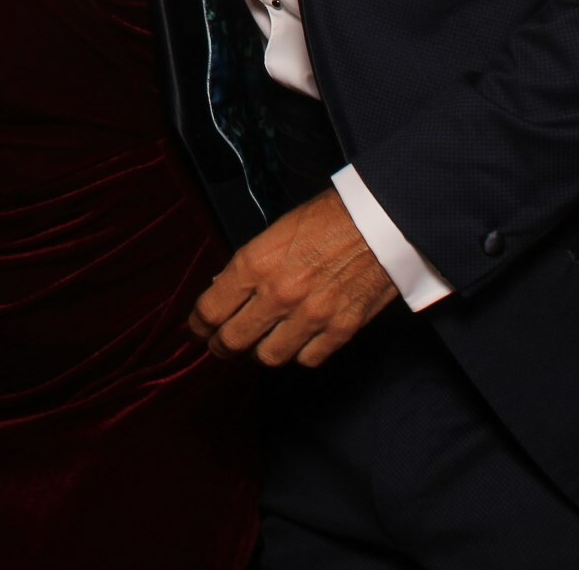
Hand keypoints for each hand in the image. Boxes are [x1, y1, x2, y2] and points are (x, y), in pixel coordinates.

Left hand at [189, 187, 399, 367]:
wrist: (381, 220)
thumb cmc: (327, 218)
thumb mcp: (274, 232)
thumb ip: (247, 265)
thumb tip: (222, 289)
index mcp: (256, 264)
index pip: (210, 310)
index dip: (198, 325)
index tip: (197, 329)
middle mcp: (279, 294)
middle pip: (233, 341)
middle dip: (220, 347)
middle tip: (220, 346)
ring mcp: (311, 316)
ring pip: (268, 357)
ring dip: (258, 353)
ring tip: (258, 346)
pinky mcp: (341, 329)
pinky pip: (307, 359)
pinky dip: (298, 354)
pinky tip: (295, 341)